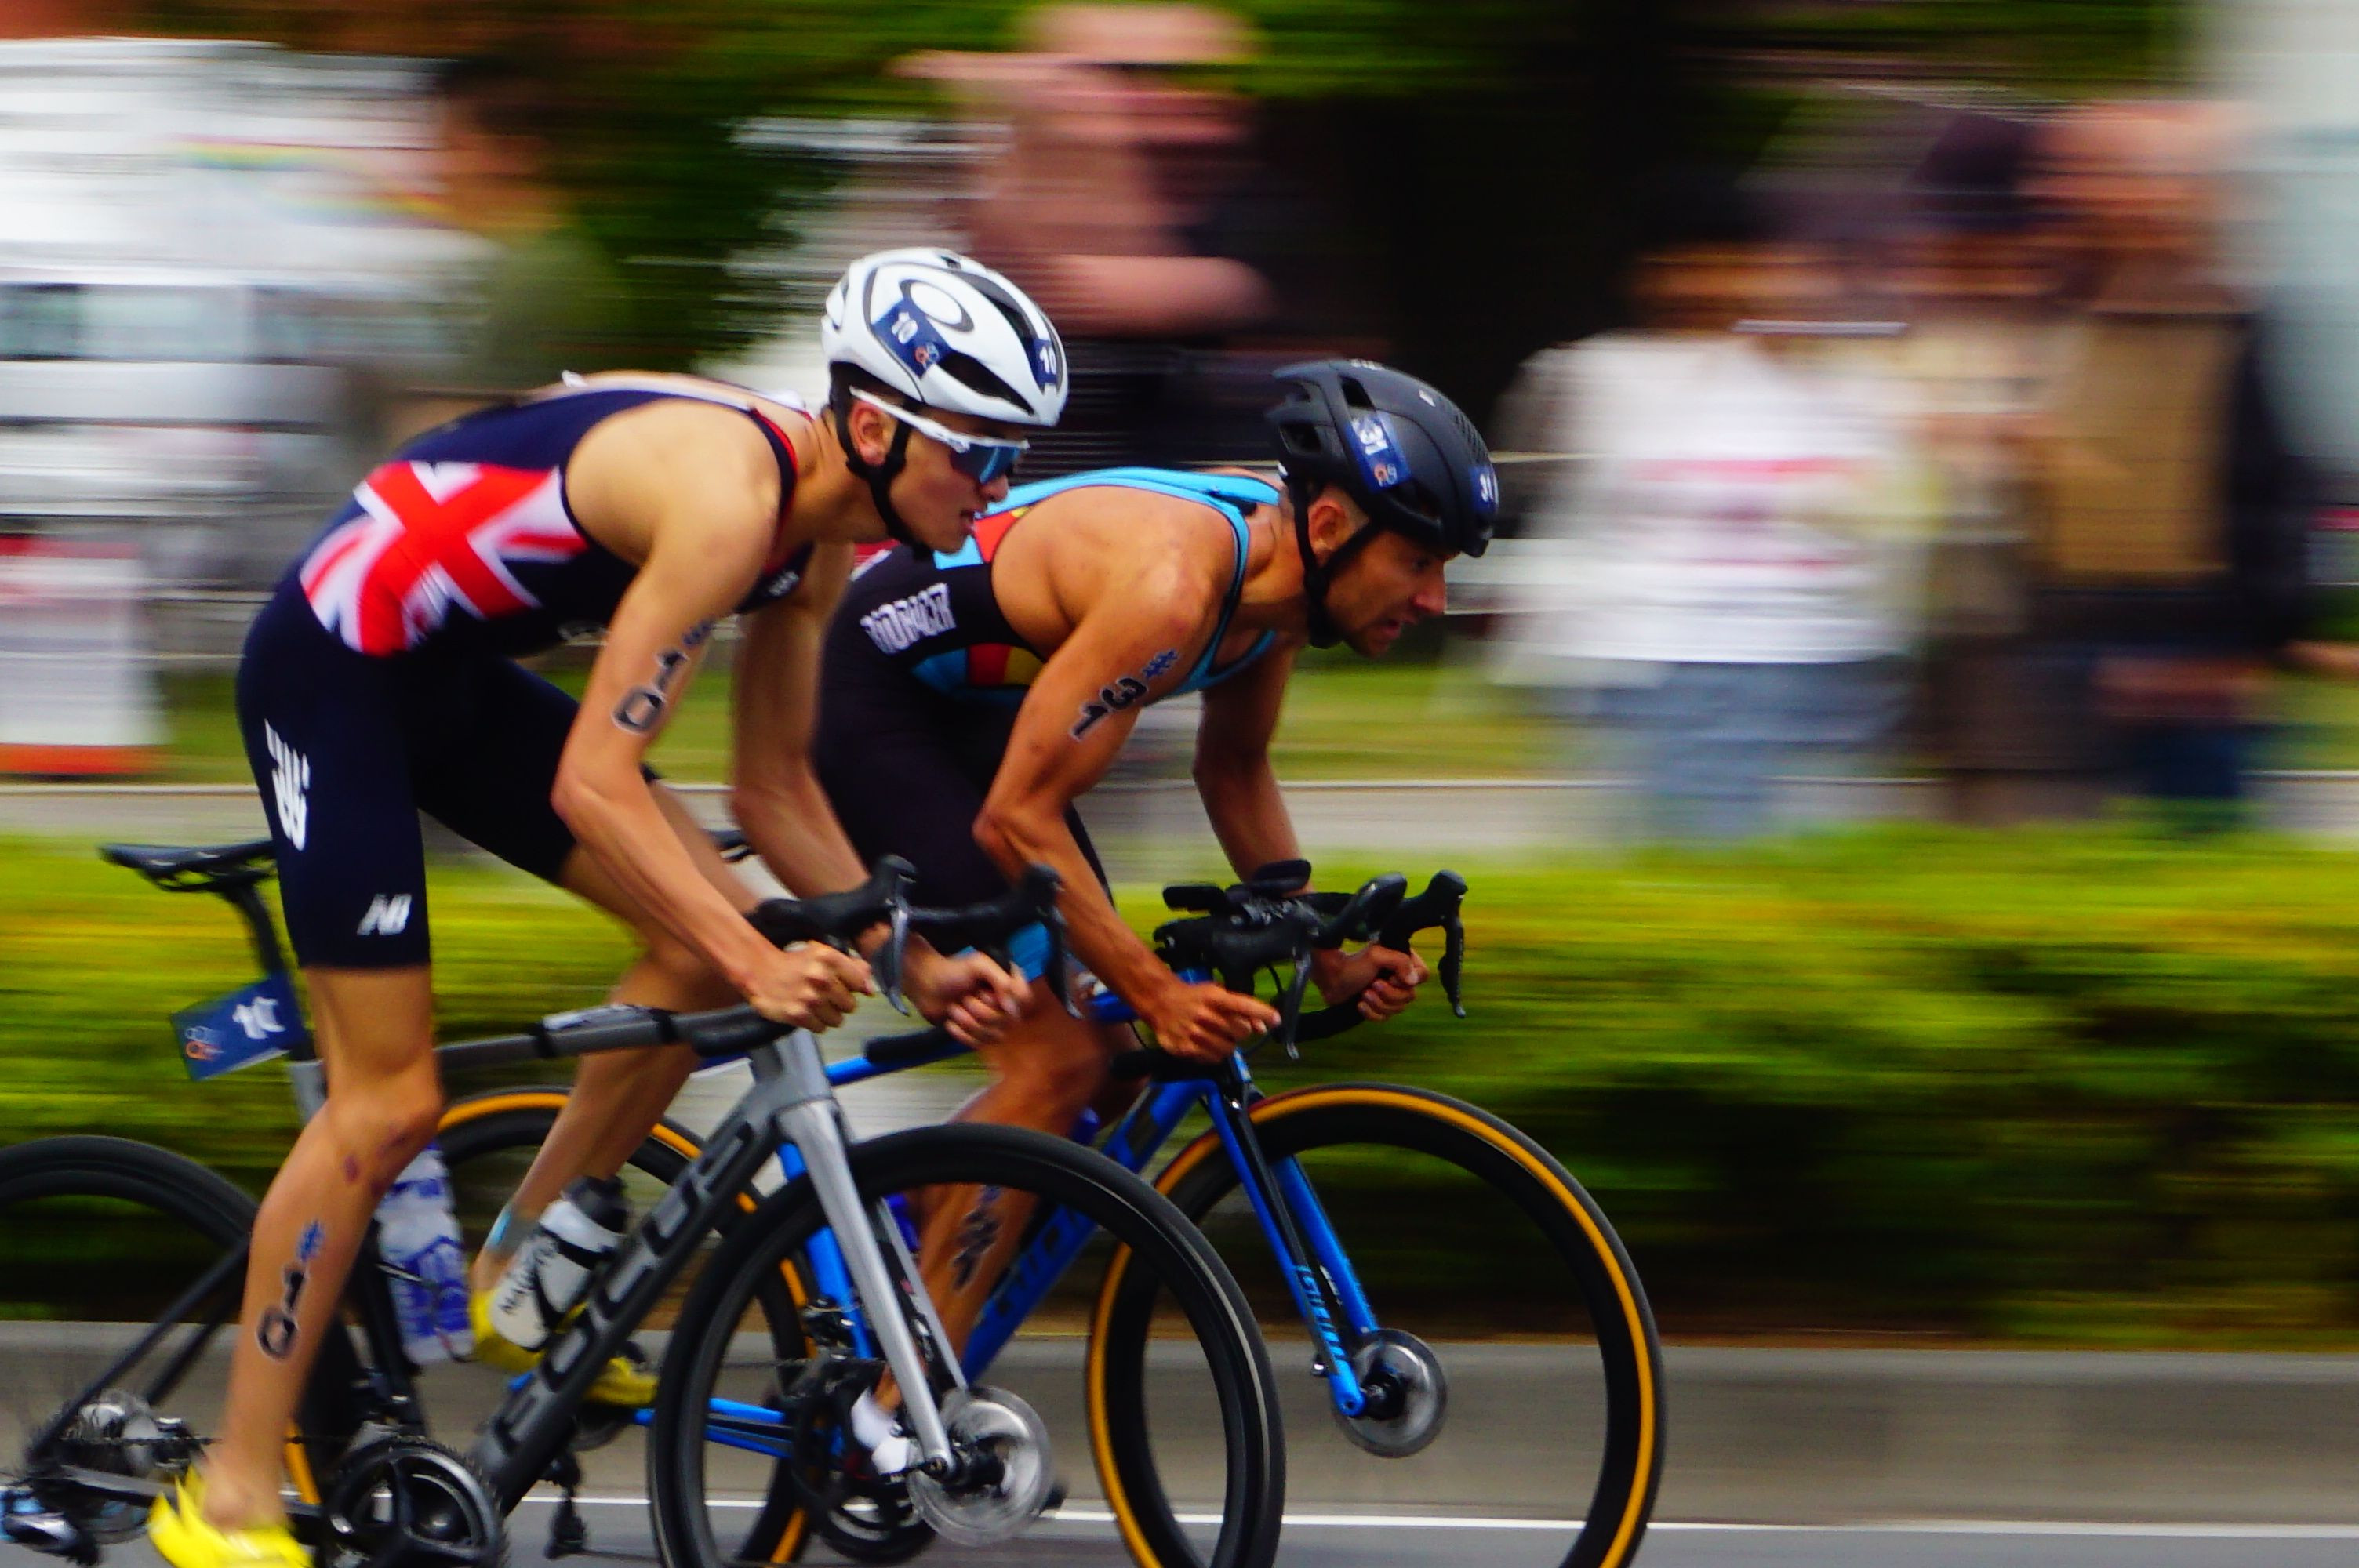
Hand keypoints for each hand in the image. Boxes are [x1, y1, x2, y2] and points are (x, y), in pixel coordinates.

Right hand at [746, 943, 871, 1030]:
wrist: (761, 972)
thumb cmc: (796, 964)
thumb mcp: (824, 955)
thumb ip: (852, 967)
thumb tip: (871, 989)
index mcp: (828, 958)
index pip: (860, 982)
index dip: (852, 986)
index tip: (842, 985)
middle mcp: (820, 977)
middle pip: (851, 1005)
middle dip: (840, 1003)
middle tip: (824, 995)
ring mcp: (809, 998)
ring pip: (838, 1020)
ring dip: (828, 1015)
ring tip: (814, 1003)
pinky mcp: (798, 1015)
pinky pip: (821, 1028)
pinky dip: (815, 1023)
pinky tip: (805, 1011)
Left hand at [903, 944, 1029, 1047]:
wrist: (925, 985)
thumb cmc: (952, 971)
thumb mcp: (979, 964)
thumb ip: (1001, 979)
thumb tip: (1012, 1007)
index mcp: (1008, 982)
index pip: (1024, 999)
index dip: (1008, 1001)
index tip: (989, 993)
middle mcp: (1003, 1002)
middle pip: (1008, 1020)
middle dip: (981, 1011)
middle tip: (965, 998)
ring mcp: (990, 1020)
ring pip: (994, 1035)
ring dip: (969, 1022)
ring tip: (954, 1008)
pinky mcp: (976, 1034)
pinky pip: (979, 1043)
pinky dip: (961, 1033)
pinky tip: (950, 1021)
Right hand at [1144, 979, 1277, 1062]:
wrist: (1160, 1002)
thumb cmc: (1194, 997)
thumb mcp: (1217, 994)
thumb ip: (1240, 1009)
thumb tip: (1262, 1027)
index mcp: (1214, 997)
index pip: (1243, 1005)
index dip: (1262, 1013)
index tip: (1276, 1020)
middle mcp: (1204, 1015)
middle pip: (1240, 1032)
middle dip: (1241, 1031)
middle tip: (1230, 1027)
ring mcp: (1194, 1033)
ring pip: (1228, 1049)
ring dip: (1228, 1044)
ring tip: (1217, 1036)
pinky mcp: (1185, 1048)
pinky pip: (1213, 1058)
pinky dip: (1214, 1054)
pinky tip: (1207, 1044)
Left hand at [1312, 943, 1427, 1022]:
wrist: (1329, 979)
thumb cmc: (1352, 963)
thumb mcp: (1376, 955)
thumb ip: (1400, 962)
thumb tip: (1413, 980)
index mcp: (1400, 961)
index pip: (1422, 974)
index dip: (1410, 980)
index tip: (1393, 978)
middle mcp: (1398, 977)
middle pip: (1410, 995)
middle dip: (1390, 994)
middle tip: (1372, 985)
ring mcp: (1388, 993)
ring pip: (1398, 1009)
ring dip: (1379, 1003)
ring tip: (1364, 994)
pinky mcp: (1377, 1006)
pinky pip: (1385, 1018)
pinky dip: (1372, 1013)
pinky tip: (1360, 1005)